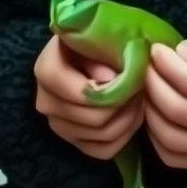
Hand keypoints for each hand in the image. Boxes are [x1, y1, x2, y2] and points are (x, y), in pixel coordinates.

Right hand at [34, 35, 142, 159]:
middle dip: (125, 104)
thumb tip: (108, 79)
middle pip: (95, 119)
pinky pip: (105, 151)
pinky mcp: (73, 142)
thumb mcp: (100, 37)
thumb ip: (103, 53)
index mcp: (46, 70)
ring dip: (129, 118)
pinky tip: (131, 115)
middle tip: (140, 88)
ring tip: (139, 97)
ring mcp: (58, 126)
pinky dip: (125, 136)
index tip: (125, 75)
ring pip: (104, 136)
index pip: (80, 93)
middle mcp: (46, 102)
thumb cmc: (99, 41)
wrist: (92, 53)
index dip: (110, 90)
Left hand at [144, 34, 186, 170]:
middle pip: (178, 110)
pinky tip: (156, 113)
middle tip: (146, 68)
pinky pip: (171, 156)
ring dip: (149, 111)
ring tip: (147, 89)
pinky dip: (154, 136)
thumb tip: (179, 54)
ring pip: (170, 137)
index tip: (155, 50)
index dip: (166, 65)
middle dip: (153, 85)